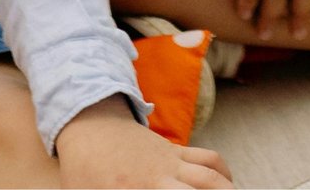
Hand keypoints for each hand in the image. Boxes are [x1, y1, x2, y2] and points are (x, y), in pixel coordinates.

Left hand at [55, 97, 229, 186]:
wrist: (88, 126)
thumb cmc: (82, 173)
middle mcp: (159, 178)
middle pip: (203, 188)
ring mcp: (170, 161)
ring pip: (211, 175)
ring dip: (227, 189)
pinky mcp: (173, 150)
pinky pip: (207, 158)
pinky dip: (222, 172)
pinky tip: (226, 184)